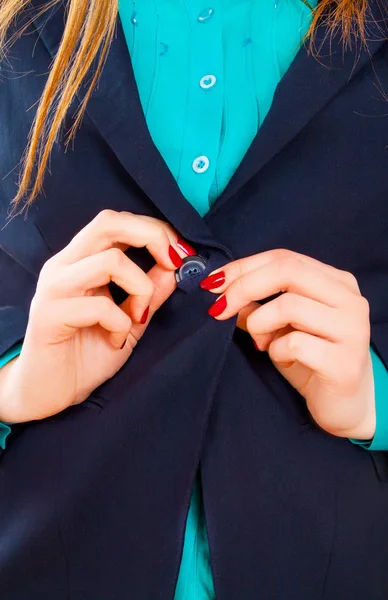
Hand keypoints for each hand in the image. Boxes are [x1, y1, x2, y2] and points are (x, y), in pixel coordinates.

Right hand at [1, 210, 194, 422]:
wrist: (48, 394)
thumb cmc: (85, 355)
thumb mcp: (129, 321)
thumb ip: (149, 293)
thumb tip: (176, 267)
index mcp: (80, 261)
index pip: (117, 222)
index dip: (154, 229)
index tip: (182, 254)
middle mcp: (64, 266)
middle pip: (109, 222)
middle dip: (152, 236)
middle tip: (173, 263)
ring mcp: (54, 288)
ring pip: (110, 260)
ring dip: (140, 287)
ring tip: (137, 317)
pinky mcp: (50, 316)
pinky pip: (100, 306)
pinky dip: (120, 324)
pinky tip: (115, 341)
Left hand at [201, 249, 374, 439]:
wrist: (346, 405)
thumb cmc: (312, 361)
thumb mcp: (280, 328)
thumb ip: (256, 306)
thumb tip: (219, 292)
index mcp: (337, 283)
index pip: (284, 258)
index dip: (243, 267)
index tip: (213, 283)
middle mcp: (350, 300)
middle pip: (287, 271)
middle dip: (243, 287)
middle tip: (220, 310)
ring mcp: (351, 329)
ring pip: (289, 305)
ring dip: (259, 325)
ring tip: (262, 344)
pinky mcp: (344, 361)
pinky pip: (294, 343)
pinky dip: (276, 351)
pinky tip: (284, 360)